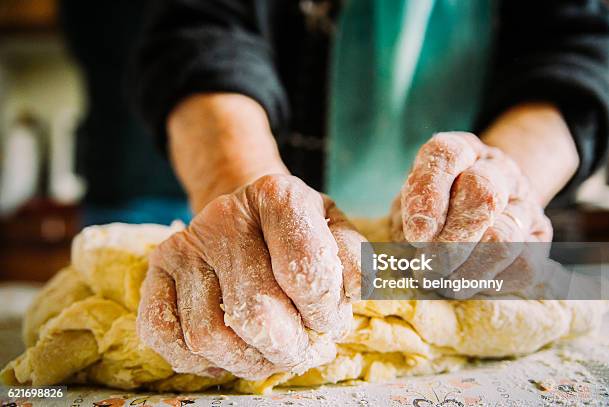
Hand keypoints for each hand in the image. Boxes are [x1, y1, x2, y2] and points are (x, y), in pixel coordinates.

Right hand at [137, 174, 363, 379]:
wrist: (243, 215)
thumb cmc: (296, 231)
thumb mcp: (335, 230)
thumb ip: (355, 259)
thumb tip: (359, 288)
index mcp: (278, 196)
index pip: (306, 272)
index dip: (325, 311)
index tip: (327, 317)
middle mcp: (223, 216)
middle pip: (256, 313)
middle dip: (289, 347)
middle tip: (300, 346)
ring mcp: (183, 246)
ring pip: (209, 336)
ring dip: (248, 361)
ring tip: (269, 351)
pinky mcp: (155, 272)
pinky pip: (166, 337)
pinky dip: (201, 361)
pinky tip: (229, 346)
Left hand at [391, 132, 552, 297]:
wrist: (482, 211)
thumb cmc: (432, 209)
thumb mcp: (410, 202)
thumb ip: (409, 216)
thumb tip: (417, 248)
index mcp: (461, 150)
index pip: (447, 155)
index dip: (429, 194)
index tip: (416, 236)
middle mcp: (497, 168)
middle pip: (482, 193)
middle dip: (451, 241)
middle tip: (429, 269)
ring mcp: (524, 201)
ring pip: (504, 236)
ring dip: (468, 269)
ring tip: (444, 284)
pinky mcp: (539, 236)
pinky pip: (523, 264)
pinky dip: (491, 281)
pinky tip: (469, 285)